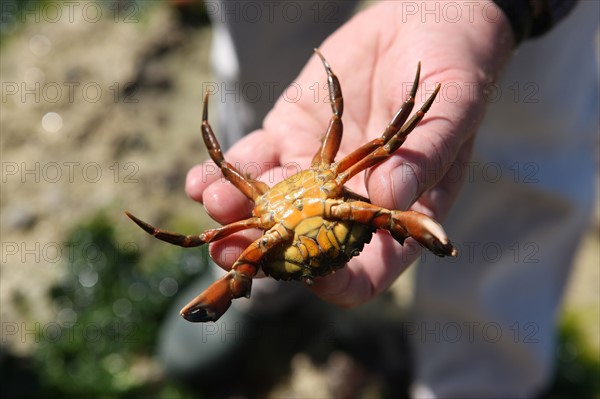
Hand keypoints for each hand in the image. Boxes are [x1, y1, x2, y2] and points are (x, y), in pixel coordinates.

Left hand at [186, 1, 513, 307]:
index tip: (310, 275)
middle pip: (302, 245)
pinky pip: (253, 163)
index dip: (339, 282)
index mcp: (394, 213)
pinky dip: (225, 173)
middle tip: (229, 251)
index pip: (365, 270)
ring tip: (212, 204)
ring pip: (269, 207)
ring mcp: (314, 172)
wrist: (422, 22)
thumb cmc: (456, 69)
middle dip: (264, 251)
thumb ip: (424, 156)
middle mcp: (348, 202)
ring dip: (236, 213)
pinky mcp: (289, 137)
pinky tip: (200, 180)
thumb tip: (391, 197)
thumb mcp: (450, 111)